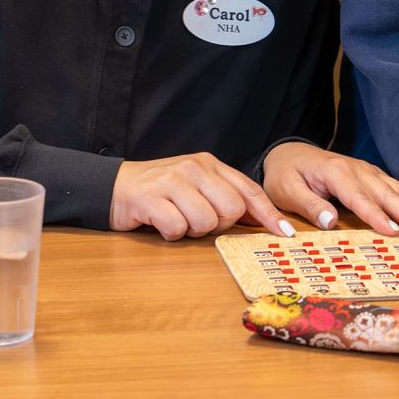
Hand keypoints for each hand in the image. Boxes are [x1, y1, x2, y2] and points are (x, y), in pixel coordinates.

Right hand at [110, 152, 293, 240]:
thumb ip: (226, 196)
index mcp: (209, 164)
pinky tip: (161, 223)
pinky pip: (178, 229)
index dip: (269, 214)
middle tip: (197, 221)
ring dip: (192, 231)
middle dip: (218, 225)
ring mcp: (172, 181)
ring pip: (206, 222)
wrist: (113, 186)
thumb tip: (264, 219)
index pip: (249, 190)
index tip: (285, 233)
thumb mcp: (197, 185)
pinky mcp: (151, 198)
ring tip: (177, 219)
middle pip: (231, 210)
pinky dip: (171, 233)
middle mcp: (194, 168)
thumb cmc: (161, 191)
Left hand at [262, 142, 398, 234]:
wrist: (288, 153)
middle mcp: (357, 170)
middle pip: (388, 194)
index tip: (394, 232)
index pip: (360, 199)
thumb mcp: (287, 190)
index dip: (378, 216)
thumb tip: (330, 222)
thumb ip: (309, 205)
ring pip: (398, 190)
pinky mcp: (371, 175)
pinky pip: (397, 187)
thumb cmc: (286, 174)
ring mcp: (367, 171)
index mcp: (337, 173)